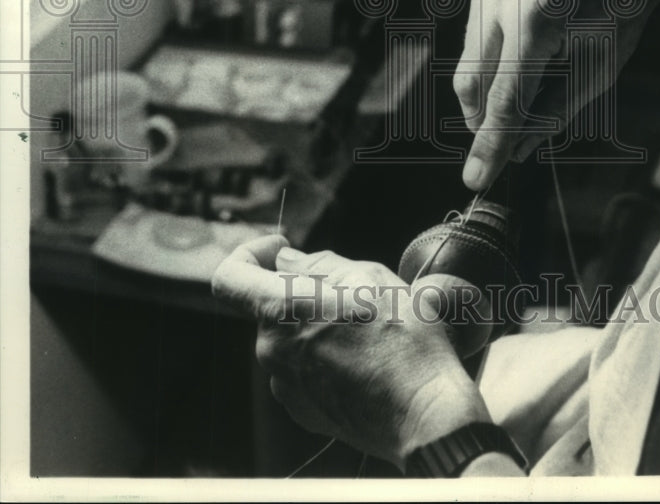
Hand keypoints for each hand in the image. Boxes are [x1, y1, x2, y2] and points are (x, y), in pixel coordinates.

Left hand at [212, 235, 489, 468]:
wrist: (424, 413)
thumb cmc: (403, 341)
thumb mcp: (369, 277)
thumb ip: (317, 264)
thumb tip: (285, 261)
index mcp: (282, 312)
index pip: (230, 278)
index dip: (250, 254)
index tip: (281, 250)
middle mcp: (272, 352)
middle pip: (272, 305)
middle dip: (305, 291)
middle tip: (353, 290)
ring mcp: (286, 386)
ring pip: (291, 336)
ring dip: (318, 323)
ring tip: (368, 326)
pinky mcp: (304, 411)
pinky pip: (303, 368)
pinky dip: (325, 354)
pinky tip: (365, 356)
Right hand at [454, 0, 659, 191]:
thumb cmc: (616, 18)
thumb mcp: (596, 74)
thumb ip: (551, 114)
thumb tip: (515, 152)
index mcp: (538, 20)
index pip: (505, 99)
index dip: (491, 144)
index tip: (475, 179)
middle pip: (475, 82)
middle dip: (485, 118)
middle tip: (501, 140)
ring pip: (468, 59)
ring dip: (491, 82)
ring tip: (533, 71)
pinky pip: (473, 33)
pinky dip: (491, 52)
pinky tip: (524, 40)